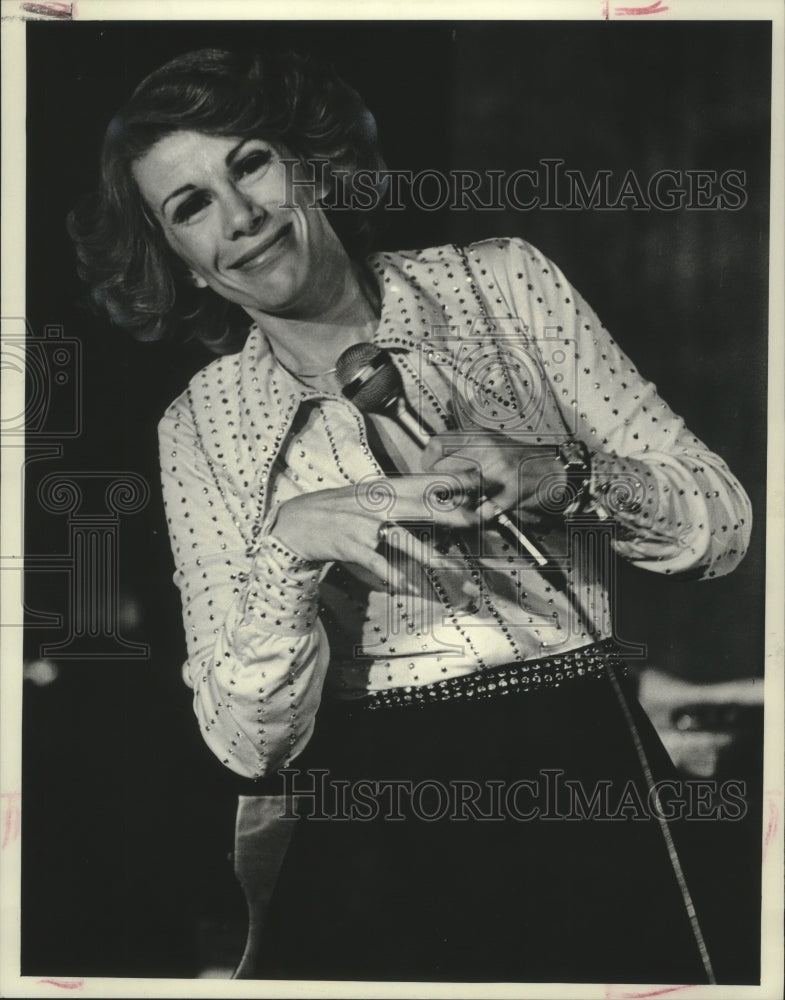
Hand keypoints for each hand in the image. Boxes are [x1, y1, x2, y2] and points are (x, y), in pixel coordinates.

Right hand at [271, 472, 481, 590]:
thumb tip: (430, 499)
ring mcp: (362, 525)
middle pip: (418, 506)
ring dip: (426, 553)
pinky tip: (407, 586)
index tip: (473, 481)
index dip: (447, 481)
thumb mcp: (366, 495)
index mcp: (380, 489)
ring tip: (446, 565)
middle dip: (447, 513)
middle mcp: (374, 503)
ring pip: (400, 539)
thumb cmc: (337, 509)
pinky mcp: (350, 546)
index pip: (420, 482)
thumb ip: (395, 497)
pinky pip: (375, 563)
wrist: (296, 522)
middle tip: (473, 519)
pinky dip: (391, 575)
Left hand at [421, 432, 566, 524]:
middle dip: (441, 486)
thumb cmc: (520, 460)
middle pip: (443, 469)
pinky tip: (484, 512)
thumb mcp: (490, 445)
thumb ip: (463, 452)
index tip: (429, 472)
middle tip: (445, 494)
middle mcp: (487, 448)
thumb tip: (434, 466)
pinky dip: (480, 515)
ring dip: (458, 502)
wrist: (554, 470)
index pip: (438, 444)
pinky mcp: (512, 489)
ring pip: (460, 489)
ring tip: (464, 504)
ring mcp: (500, 468)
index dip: (428, 461)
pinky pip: (484, 509)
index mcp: (479, 436)